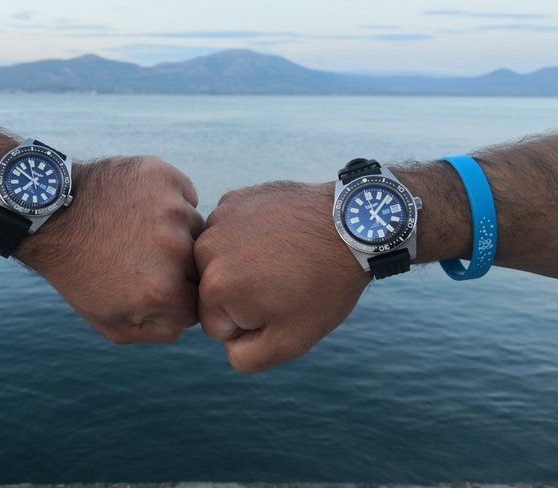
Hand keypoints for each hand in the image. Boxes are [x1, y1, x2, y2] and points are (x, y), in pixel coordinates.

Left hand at [19, 156, 204, 343]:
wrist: (48, 215)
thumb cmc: (79, 272)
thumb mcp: (113, 324)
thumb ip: (161, 331)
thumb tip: (190, 319)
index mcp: (166, 292)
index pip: (199, 304)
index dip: (177, 297)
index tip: (152, 285)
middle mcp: (176, 250)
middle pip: (202, 265)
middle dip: (179, 265)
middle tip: (144, 256)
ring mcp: (172, 209)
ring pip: (196, 227)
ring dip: (175, 231)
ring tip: (138, 229)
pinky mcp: (165, 177)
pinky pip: (185, 195)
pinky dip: (170, 201)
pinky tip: (141, 206)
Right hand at [195, 181, 370, 372]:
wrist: (352, 225)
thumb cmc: (324, 285)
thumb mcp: (290, 341)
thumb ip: (246, 358)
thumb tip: (227, 344)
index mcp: (214, 287)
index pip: (216, 328)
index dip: (252, 325)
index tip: (282, 304)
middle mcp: (205, 249)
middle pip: (214, 293)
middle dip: (243, 295)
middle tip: (283, 281)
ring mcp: (220, 218)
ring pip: (220, 262)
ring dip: (243, 264)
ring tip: (282, 257)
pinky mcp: (234, 198)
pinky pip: (231, 233)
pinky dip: (249, 236)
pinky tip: (279, 235)